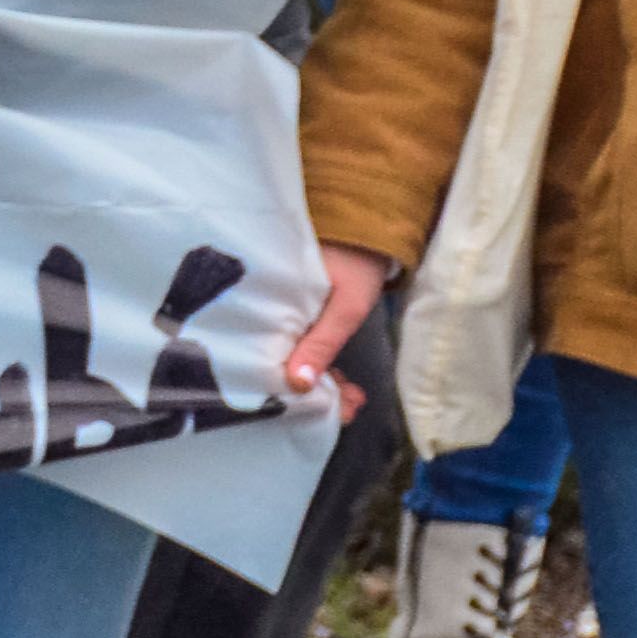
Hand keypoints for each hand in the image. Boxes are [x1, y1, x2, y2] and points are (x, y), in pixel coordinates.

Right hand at [278, 240, 392, 411]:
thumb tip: (296, 385)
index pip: (269, 358)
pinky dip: (321, 366)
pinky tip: (343, 381)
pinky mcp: (296, 316)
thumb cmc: (355, 263)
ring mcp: (283, 316)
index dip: (293, 389)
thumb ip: (323, 343)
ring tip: (354, 399)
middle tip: (350, 409)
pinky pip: (303, 348)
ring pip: (294, 358)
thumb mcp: (346, 306)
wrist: (368, 228)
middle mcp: (268, 314)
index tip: (329, 408)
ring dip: (322, 381)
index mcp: (268, 308)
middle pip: (281, 363)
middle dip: (315, 391)